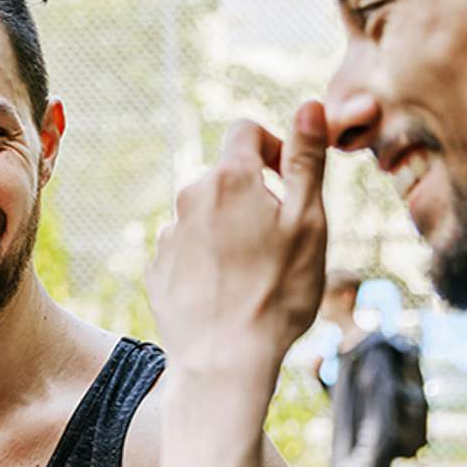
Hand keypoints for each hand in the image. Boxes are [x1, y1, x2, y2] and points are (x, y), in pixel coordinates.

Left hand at [146, 106, 329, 395]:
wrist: (225, 362)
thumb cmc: (277, 292)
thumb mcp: (308, 221)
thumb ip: (306, 160)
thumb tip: (309, 104)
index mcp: (229, 178)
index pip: (246, 131)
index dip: (273, 148)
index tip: (290, 184)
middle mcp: (189, 198)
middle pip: (226, 177)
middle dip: (254, 196)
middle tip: (280, 242)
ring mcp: (168, 236)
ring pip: (206, 216)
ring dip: (229, 231)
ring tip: (253, 276)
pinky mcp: (157, 270)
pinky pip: (187, 251)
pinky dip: (207, 262)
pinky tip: (226, 294)